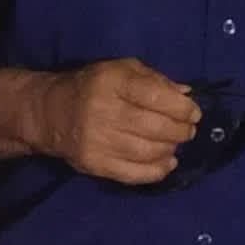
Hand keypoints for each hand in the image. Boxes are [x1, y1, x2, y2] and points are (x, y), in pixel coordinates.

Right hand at [35, 62, 204, 186]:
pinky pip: (134, 174)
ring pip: (148, 152)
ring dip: (170, 149)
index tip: (193, 113)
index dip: (181, 108)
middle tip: (187, 130)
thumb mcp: (121, 70)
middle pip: (155, 127)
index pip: (155, 96)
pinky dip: (157, 171)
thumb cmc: (93, 86)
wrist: (50, 113)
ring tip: (174, 144)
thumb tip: (186, 96)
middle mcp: (104, 111)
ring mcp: (98, 141)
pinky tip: (167, 163)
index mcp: (112, 82)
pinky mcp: (95, 164)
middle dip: (180, 131)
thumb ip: (155, 80)